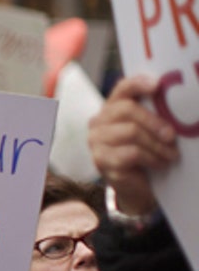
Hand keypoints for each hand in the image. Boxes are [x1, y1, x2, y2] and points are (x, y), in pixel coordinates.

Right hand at [88, 75, 177, 214]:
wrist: (136, 186)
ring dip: (157, 145)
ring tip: (171, 154)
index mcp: (110, 109)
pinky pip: (131, 153)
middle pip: (126, 110)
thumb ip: (152, 114)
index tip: (157, 86)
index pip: (121, 89)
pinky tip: (160, 163)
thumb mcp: (148, 130)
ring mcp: (96, 142)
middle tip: (172, 135)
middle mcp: (98, 123)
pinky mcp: (101, 161)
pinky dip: (151, 158)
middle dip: (154, 122)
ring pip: (131, 133)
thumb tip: (174, 102)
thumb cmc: (144, 153)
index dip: (137, 84)